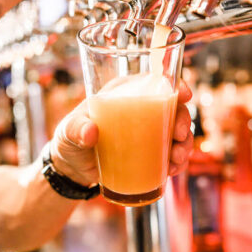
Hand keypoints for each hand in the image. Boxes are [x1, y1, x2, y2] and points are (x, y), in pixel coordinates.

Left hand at [50, 82, 193, 186]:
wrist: (72, 170)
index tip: (184, 96)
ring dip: (184, 144)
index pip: (153, 82)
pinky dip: (177, 161)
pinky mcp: (149, 152)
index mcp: (122, 94)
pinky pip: (171, 153)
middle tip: (178, 136)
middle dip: (183, 120)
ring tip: (176, 159)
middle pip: (172, 107)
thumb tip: (91, 131)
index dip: (174, 84)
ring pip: (176, 132)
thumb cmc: (69, 142)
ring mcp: (147, 132)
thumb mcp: (67, 133)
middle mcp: (139, 110)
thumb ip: (75, 129)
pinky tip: (173, 169)